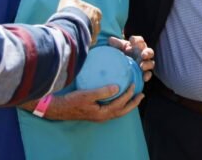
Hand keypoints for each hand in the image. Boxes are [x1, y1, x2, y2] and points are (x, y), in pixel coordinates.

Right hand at [21, 84, 142, 121]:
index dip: (128, 95)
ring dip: (127, 105)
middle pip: (122, 111)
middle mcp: (103, 116)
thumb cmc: (72, 101)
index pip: (120, 104)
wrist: (59, 108)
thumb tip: (117, 87)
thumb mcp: (87, 95)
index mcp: (102, 113)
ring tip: (134, 97)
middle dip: (133, 104)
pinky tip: (118, 96)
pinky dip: (119, 104)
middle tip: (142, 95)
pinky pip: (112, 109)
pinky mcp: (96, 113)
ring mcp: (99, 116)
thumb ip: (102, 91)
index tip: (134, 85)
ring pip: (118, 111)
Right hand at [58, 0, 101, 44]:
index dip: (91, 14)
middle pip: (95, 25)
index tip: (85, 15)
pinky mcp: (87, 44)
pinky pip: (87, 43)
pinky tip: (77, 42)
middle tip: (81, 25)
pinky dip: (83, 42)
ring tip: (79, 34)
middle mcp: (97, 24)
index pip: (97, 13)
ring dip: (87, 34)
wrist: (69, 27)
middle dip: (90, 25)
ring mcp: (93, 35)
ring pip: (92, 35)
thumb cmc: (71, 10)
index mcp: (95, 12)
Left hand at [109, 36, 154, 81]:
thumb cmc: (121, 54)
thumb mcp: (118, 48)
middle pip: (149, 52)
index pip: (140, 41)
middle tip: (143, 55)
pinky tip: (144, 78)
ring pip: (150, 63)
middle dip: (147, 53)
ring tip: (142, 66)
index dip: (137, 40)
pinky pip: (148, 74)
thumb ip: (116, 44)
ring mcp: (145, 63)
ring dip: (147, 64)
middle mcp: (143, 54)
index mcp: (137, 46)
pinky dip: (147, 76)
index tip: (131, 40)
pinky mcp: (144, 73)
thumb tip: (110, 39)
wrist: (119, 67)